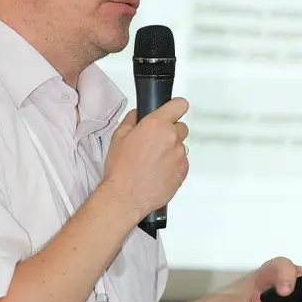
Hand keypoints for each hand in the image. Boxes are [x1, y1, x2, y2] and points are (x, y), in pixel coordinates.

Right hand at [102, 98, 188, 219]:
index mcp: (157, 125)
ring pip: (180, 147)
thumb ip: (131, 120)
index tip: (174, 110)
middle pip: (181, 127)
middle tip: (154, 142)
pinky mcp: (183, 172)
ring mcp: (179, 156)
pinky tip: (158, 172)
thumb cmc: (121, 169)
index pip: (179, 105)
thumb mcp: (118, 137)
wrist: (125, 196)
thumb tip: (137, 115)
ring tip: (153, 162)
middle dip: (170, 132)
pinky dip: (173, 166)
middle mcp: (172, 138)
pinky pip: (182, 164)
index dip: (176, 107)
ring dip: (171, 151)